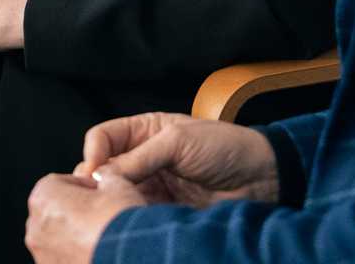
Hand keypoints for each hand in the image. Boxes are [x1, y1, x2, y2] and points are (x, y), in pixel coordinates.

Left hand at [25, 170, 145, 263]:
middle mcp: (35, 228)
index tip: (100, 192)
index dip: (82, 185)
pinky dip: (75, 254)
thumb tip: (105, 174)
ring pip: (57, 238)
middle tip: (101, 214)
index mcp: (44, 198)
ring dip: (74, 235)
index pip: (58, 182)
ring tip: (101, 237)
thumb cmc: (120, 223)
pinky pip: (62, 259)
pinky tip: (98, 253)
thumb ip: (106, 175)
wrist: (132, 261)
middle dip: (75, 211)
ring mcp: (42, 256)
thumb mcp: (119, 186)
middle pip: (54, 211)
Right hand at [79, 112, 277, 206]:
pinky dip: (128, 221)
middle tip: (98, 197)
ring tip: (113, 211)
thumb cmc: (226, 147)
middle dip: (95, 183)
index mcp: (144, 131)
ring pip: (115, 197)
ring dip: (111, 204)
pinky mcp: (161, 213)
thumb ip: (139, 157)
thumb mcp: (179, 141)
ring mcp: (151, 188)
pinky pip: (136, 216)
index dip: (92, 153)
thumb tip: (101, 175)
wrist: (263, 179)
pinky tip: (129, 224)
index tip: (92, 173)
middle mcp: (142, 159)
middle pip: (102, 171)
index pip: (103, 138)